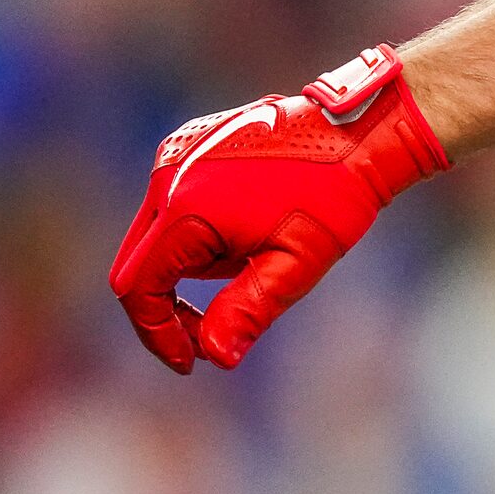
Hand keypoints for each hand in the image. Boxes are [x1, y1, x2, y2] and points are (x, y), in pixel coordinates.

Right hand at [109, 46, 449, 372]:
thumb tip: (215, 357)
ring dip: (185, 271)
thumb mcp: (296, 263)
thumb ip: (248, 310)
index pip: (139, 288)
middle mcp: (167, 177)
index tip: (191, 362)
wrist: (357, 131)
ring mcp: (175, 156)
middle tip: (206, 338)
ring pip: (154, 236)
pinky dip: (193, 238)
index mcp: (186, 210)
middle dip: (165, 309)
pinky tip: (246, 236)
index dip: (156, 333)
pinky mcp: (188, 146)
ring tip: (250, 268)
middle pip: (137, 265)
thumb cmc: (333, 195)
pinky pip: (171, 205)